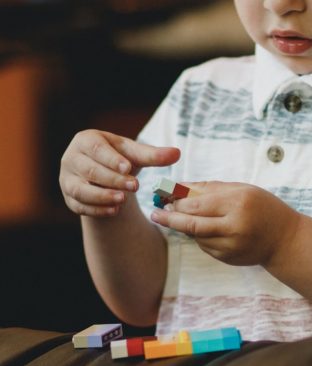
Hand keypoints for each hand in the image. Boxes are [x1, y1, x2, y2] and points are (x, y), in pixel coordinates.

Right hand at [59, 129, 179, 216]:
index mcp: (86, 140)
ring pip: (80, 189)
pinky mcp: (69, 198)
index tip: (128, 167)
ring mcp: (67, 179)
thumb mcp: (135, 155)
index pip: (96, 149)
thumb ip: (154, 155)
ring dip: (101, 196)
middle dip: (112, 179)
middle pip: (89, 170)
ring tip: (122, 200)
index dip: (111, 159)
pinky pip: (79, 206)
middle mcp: (71, 158)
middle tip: (134, 186)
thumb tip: (177, 153)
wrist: (104, 176)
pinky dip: (97, 210)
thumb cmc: (120, 159)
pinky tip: (114, 211)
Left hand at [151, 181, 300, 266]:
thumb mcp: (241, 190)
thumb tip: (180, 187)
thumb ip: (210, 188)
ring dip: (185, 227)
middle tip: (157, 213)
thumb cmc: (263, 208)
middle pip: (191, 224)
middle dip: (170, 218)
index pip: (197, 204)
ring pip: (196, 237)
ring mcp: (231, 246)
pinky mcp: (228, 258)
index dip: (177, 201)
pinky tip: (205, 228)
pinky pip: (205, 246)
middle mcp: (234, 226)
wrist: (285, 239)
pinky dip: (199, 236)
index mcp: (238, 203)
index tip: (163, 197)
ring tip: (180, 217)